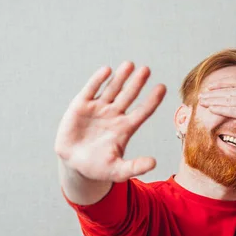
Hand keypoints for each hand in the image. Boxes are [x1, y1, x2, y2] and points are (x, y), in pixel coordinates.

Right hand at [54, 62, 165, 181]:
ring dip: (120, 77)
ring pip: (112, 89)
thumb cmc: (97, 167)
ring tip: (130, 64)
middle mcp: (114, 115)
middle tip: (146, 70)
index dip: (152, 100)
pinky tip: (107, 70)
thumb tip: (154, 163)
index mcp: (125, 128)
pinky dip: (98, 80)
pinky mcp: (81, 106)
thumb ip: (135, 167)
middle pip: (128, 95)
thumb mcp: (117, 171)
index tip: (162, 87)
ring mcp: (98, 108)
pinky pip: (91, 89)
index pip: (143, 111)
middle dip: (137, 83)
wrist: (73, 164)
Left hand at [198, 64, 235, 144]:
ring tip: (202, 102)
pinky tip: (211, 109)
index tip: (210, 87)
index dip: (221, 84)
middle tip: (202, 95)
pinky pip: (231, 110)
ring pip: (228, 100)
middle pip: (229, 90)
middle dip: (213, 93)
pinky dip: (219, 109)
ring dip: (213, 101)